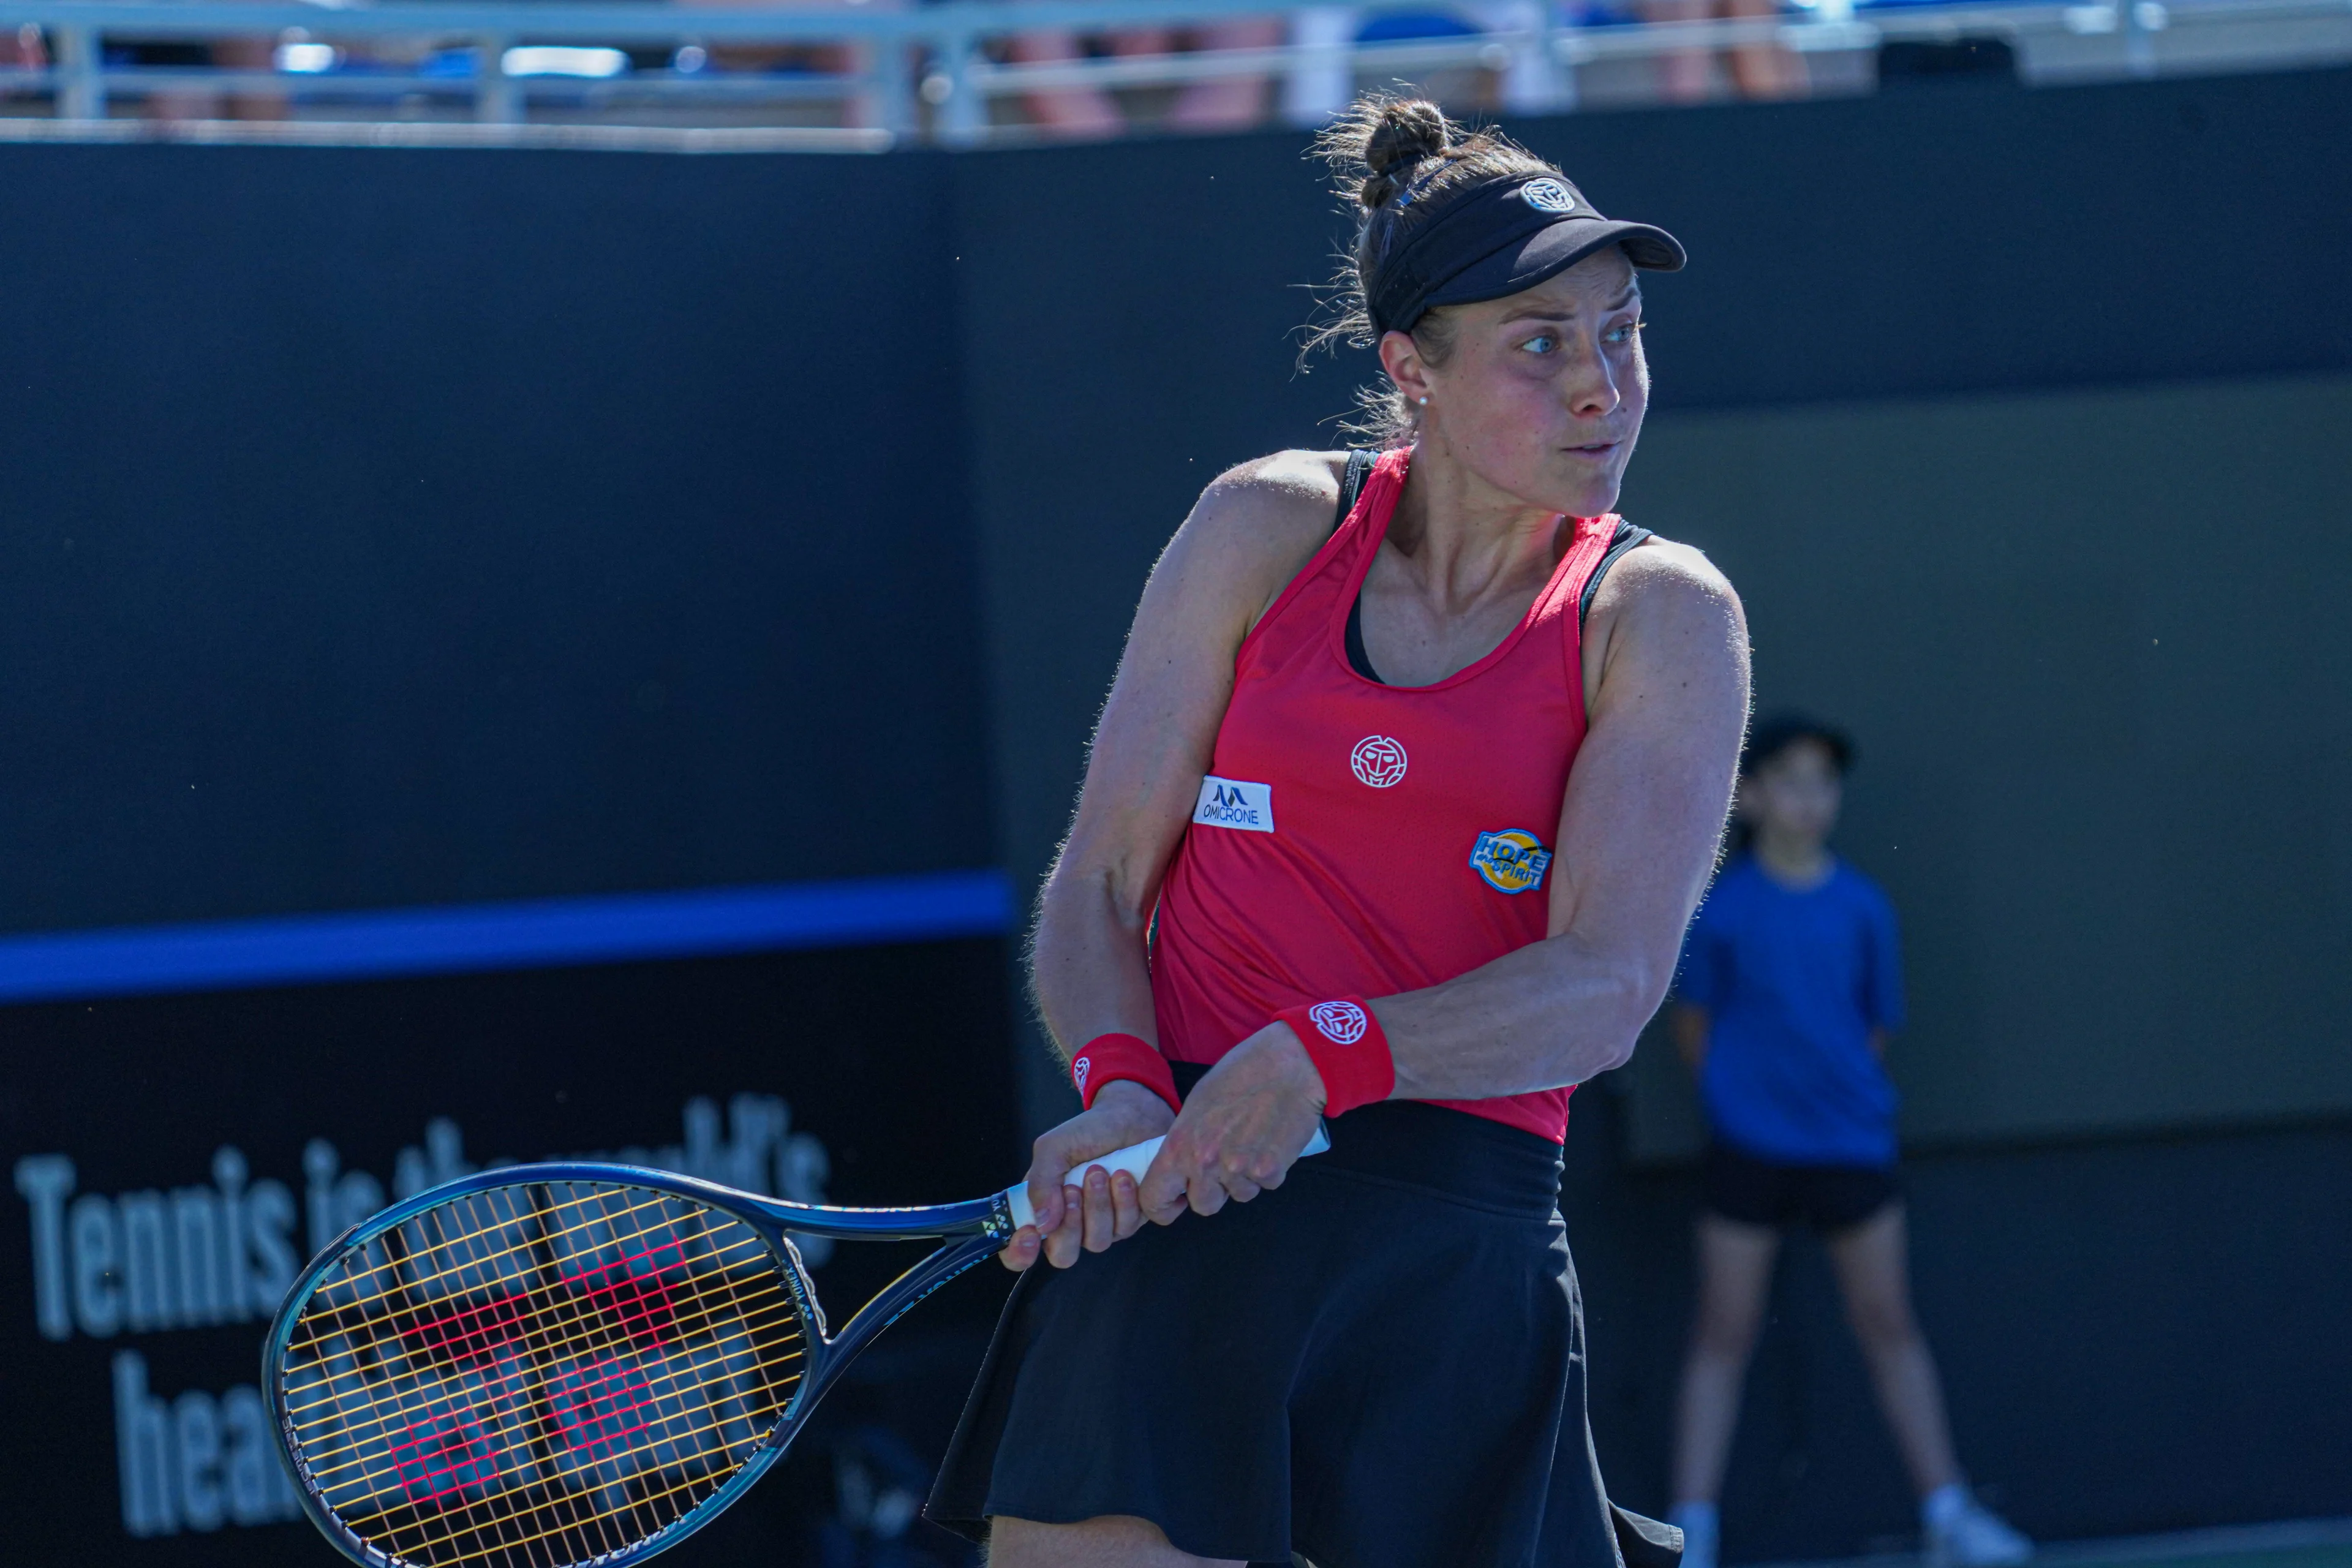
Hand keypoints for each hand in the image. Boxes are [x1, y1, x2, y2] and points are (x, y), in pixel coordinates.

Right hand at [998, 1080, 1173, 1272]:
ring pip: (1097, 1242)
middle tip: (1073, 1189)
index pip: (1021, 1251)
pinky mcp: (1132, 1219)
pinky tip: (1124, 1176)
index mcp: (1043, 1208)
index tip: (1029, 1235)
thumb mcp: (1054, 1148)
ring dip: (1098, 1207)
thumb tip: (1041, 1223)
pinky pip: (1127, 1228)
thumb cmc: (1088, 1132)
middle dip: (1069, 1226)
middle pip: (1063, 1255)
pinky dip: (1125, 1202)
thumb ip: (1041, 1181)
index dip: (1020, 1253)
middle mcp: (1070, 1223)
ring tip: (1101, 1172)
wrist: (1132, 1116)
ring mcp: (1102, 1225)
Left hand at [1138, 1023, 1324, 1223]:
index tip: (1177, 1199)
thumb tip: (1182, 1169)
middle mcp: (1203, 1162)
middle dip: (1215, 1191)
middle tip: (1228, 1162)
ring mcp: (1237, 1169)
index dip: (1164, 1205)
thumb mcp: (1197, 1105)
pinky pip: (1266, 1185)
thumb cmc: (1242, 1075)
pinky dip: (1271, 1170)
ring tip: (1254, 1141)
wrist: (1288, 1064)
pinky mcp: (1269, 1171)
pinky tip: (1272, 1141)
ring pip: (1239, 1196)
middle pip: (1203, 1205)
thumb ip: (1186, 1142)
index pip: (1153, 1198)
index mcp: (1179, 1145)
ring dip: (1246, 1179)